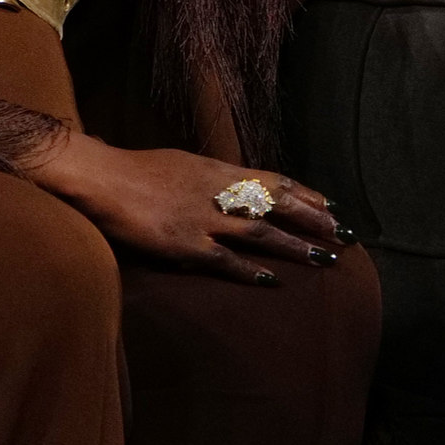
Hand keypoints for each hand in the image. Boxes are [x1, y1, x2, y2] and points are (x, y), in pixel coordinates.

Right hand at [26, 134, 351, 283]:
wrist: (100, 177)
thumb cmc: (135, 170)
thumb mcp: (183, 163)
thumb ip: (211, 176)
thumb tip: (234, 184)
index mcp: (217, 170)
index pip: (274, 180)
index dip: (306, 194)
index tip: (333, 206)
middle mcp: (218, 191)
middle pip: (278, 204)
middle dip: (315, 219)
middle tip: (344, 234)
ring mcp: (202, 217)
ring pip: (261, 231)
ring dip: (296, 245)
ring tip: (324, 258)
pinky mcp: (184, 243)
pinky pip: (224, 260)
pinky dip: (249, 271)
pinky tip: (271, 280)